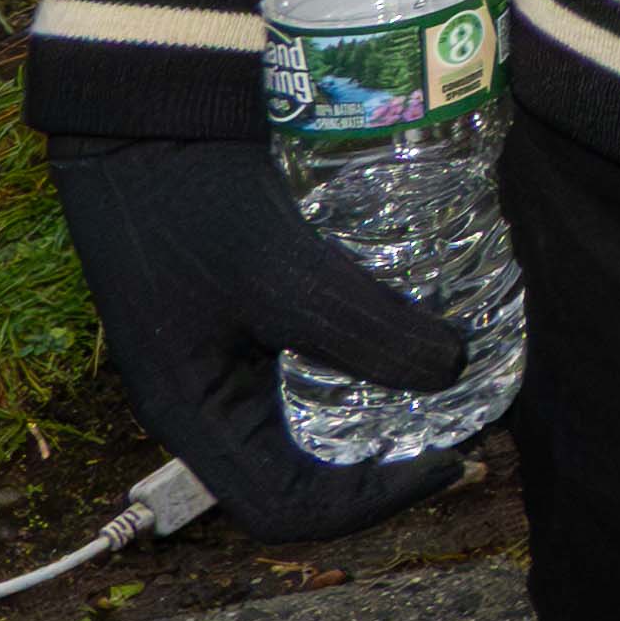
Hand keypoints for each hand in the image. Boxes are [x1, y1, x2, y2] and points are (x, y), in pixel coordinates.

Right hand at [49, 133, 475, 539]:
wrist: (146, 112)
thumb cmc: (192, 200)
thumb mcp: (281, 273)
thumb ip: (364, 331)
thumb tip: (455, 374)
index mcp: (195, 417)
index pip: (286, 508)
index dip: (373, 504)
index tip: (453, 462)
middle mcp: (212, 396)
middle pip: (308, 464)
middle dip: (391, 453)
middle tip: (473, 418)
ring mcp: (232, 347)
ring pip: (319, 405)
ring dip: (387, 396)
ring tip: (459, 370)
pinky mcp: (254, 299)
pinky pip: (319, 346)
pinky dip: (374, 339)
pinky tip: (423, 312)